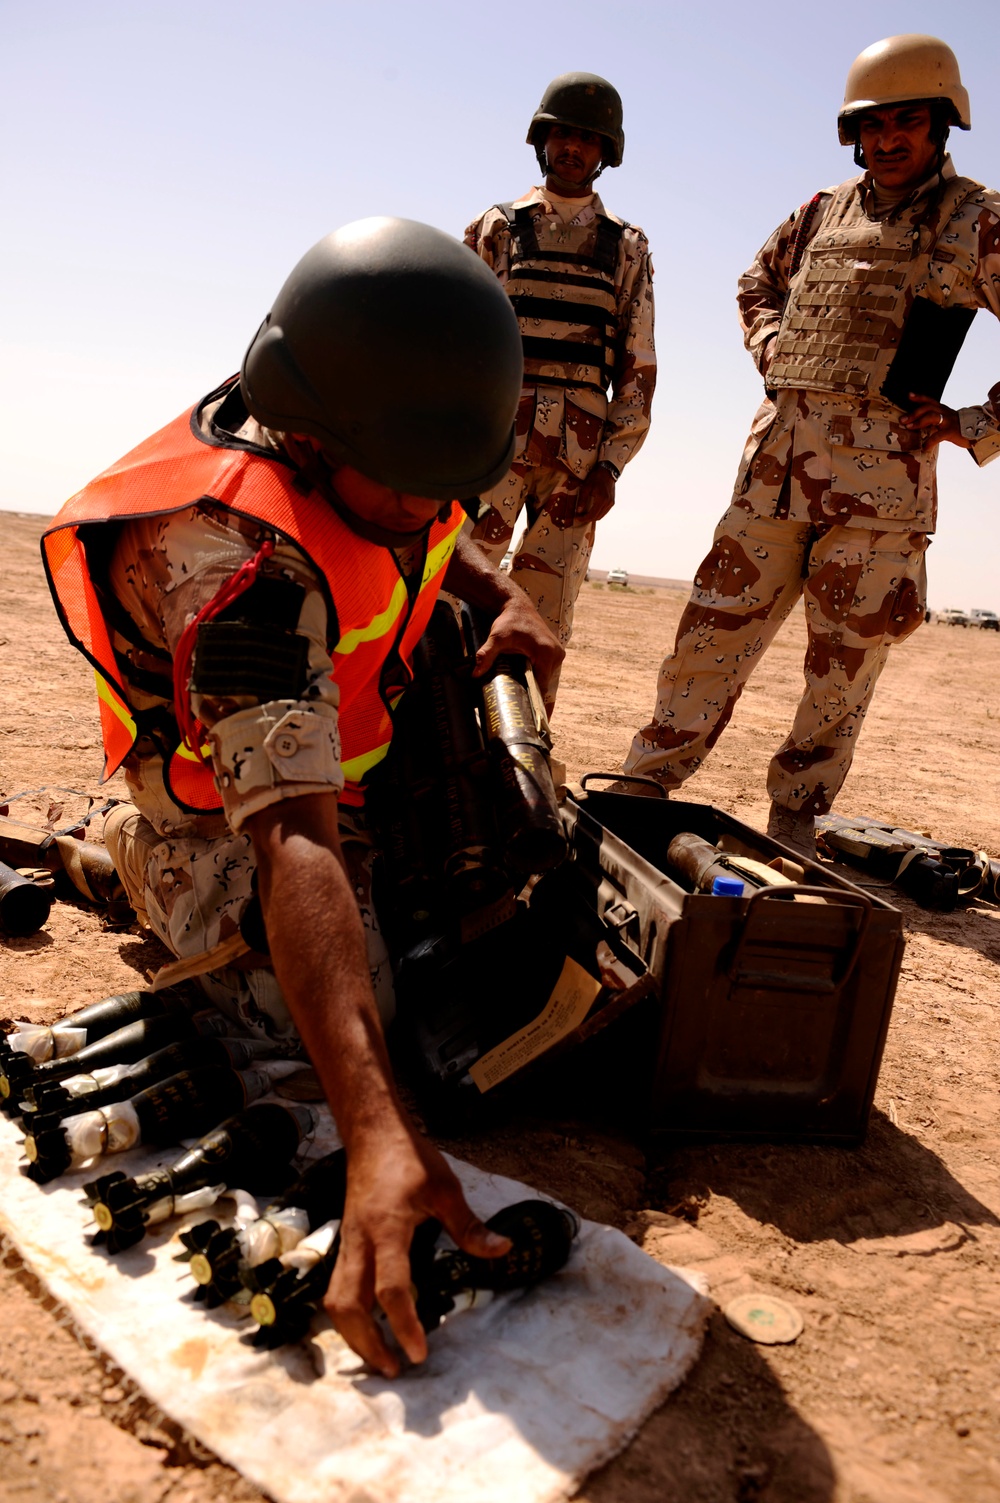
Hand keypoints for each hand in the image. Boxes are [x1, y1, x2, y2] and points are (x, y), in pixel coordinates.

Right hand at [325, 1120, 509, 1376]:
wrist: (371, 1133)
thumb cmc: (409, 1158)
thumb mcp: (446, 1188)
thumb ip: (470, 1226)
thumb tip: (503, 1251)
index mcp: (387, 1229)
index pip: (391, 1287)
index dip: (404, 1325)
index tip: (420, 1353)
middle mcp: (360, 1242)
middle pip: (349, 1306)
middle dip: (368, 1344)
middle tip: (395, 1369)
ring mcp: (348, 1243)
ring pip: (336, 1301)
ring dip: (354, 1334)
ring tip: (380, 1357)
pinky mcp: (346, 1242)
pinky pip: (339, 1287)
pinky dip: (350, 1315)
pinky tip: (368, 1327)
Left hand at [471, 588, 563, 709]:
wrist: (518, 605)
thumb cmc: (508, 621)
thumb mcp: (497, 638)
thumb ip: (487, 655)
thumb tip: (475, 673)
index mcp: (545, 653)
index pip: (541, 685)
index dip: (537, 702)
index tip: (535, 720)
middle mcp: (556, 654)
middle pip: (546, 684)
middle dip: (539, 700)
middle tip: (534, 723)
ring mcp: (557, 653)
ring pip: (548, 679)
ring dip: (540, 691)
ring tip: (536, 713)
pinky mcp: (555, 651)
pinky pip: (548, 672)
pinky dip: (541, 681)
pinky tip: (535, 693)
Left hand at [575, 466, 615, 522]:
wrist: (607, 472)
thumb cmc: (595, 478)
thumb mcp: (586, 487)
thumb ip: (582, 500)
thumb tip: (578, 511)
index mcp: (601, 500)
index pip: (592, 515)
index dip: (584, 518)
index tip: (577, 517)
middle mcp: (608, 503)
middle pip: (596, 517)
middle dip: (587, 519)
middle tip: (579, 516)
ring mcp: (611, 503)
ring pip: (601, 516)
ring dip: (592, 517)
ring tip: (584, 514)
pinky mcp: (612, 502)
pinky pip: (604, 512)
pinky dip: (597, 514)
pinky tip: (591, 511)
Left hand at [900, 395, 968, 449]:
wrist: (977, 432)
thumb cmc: (958, 427)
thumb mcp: (946, 420)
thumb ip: (935, 420)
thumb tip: (918, 424)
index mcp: (943, 409)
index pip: (930, 401)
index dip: (920, 397)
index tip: (909, 395)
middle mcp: (945, 413)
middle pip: (928, 408)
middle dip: (914, 413)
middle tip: (902, 420)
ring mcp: (949, 421)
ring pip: (932, 417)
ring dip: (919, 422)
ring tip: (909, 428)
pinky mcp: (952, 432)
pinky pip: (939, 435)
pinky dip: (930, 442)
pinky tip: (924, 447)